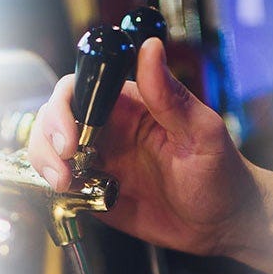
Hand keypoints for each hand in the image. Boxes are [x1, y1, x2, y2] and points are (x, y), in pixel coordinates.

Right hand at [28, 38, 272, 273]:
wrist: (226, 224)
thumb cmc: (223, 175)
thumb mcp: (202, 134)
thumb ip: (171, 96)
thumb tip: (150, 48)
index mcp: (133, 106)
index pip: (83, 87)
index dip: (67, 104)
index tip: (71, 130)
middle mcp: (111, 129)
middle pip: (57, 116)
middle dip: (49, 136)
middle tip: (66, 162)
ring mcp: (102, 160)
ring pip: (51, 148)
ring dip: (46, 161)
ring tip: (67, 183)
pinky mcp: (96, 192)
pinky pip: (62, 184)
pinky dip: (56, 188)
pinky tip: (74, 195)